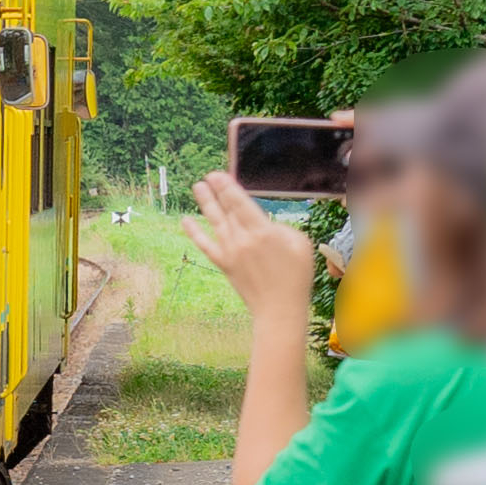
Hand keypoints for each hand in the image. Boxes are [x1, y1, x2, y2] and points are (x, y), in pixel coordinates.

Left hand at [189, 172, 321, 323]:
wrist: (279, 309)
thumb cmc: (296, 277)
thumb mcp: (300, 244)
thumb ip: (281, 228)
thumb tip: (265, 224)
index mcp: (262, 231)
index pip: (240, 203)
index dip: (227, 187)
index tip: (219, 174)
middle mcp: (243, 239)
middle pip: (226, 209)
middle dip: (216, 190)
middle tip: (208, 175)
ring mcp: (231, 252)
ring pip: (215, 222)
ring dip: (205, 203)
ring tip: (197, 187)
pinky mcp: (224, 264)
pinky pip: (205, 245)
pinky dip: (194, 232)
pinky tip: (185, 220)